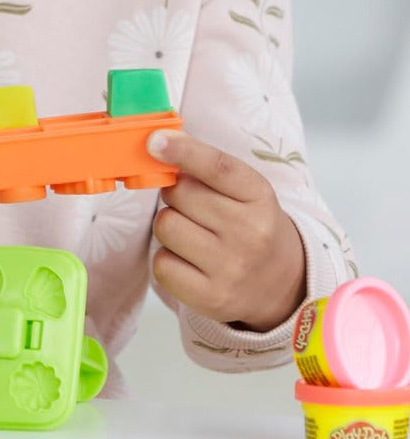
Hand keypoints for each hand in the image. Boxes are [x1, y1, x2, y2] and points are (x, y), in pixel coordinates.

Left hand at [146, 130, 306, 332]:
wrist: (283, 286)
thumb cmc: (251, 228)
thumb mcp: (246, 193)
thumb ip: (208, 169)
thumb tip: (158, 144)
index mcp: (260, 197)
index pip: (218, 167)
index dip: (184, 151)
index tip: (155, 141)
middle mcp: (250, 232)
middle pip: (179, 194)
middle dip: (175, 195)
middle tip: (194, 208)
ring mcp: (231, 268)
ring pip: (165, 226)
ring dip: (169, 226)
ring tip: (193, 234)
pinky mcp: (211, 298)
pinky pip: (161, 264)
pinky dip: (167, 259)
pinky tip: (189, 261)